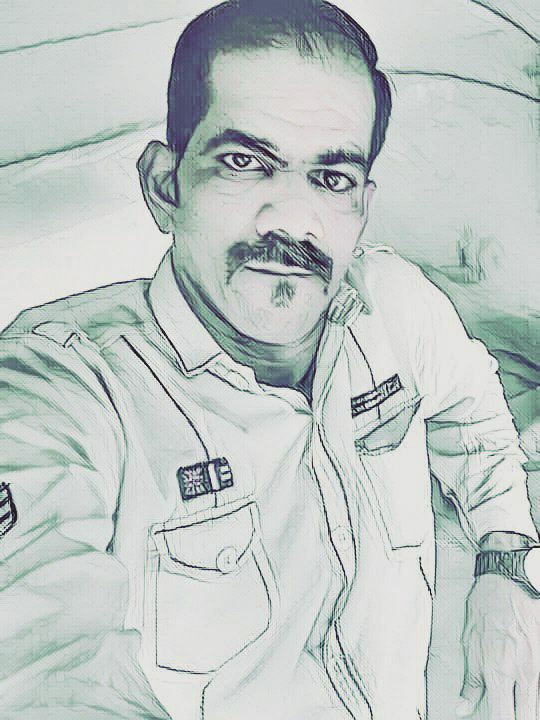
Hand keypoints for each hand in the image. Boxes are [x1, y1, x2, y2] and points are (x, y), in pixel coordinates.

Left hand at [457, 574, 539, 718]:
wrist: (509, 582)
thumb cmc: (485, 609)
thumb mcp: (470, 643)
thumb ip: (470, 681)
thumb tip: (462, 707)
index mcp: (497, 673)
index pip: (501, 718)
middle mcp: (521, 674)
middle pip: (526, 717)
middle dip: (518, 719)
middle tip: (508, 712)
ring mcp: (537, 667)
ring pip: (537, 705)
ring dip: (527, 709)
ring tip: (517, 705)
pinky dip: (535, 694)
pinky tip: (528, 694)